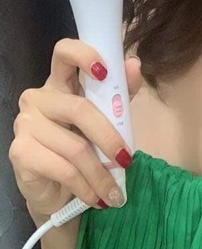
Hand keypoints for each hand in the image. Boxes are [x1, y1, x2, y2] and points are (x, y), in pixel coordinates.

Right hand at [9, 38, 142, 217]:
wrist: (60, 192)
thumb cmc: (86, 146)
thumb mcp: (110, 116)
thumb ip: (121, 91)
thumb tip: (134, 64)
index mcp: (61, 81)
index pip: (64, 51)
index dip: (84, 55)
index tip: (105, 71)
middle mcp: (38, 97)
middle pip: (79, 108)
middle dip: (109, 137)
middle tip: (128, 159)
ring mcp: (25, 123)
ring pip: (74, 146)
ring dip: (100, 174)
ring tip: (116, 192)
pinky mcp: (20, 151)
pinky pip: (61, 168)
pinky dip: (85, 186)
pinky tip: (96, 197)